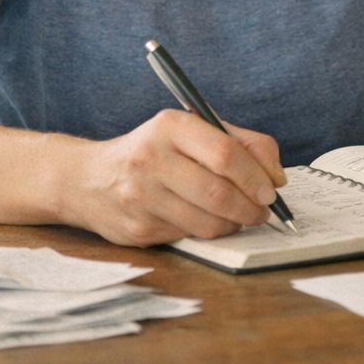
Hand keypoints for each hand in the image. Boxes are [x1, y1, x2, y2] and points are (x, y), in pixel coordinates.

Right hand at [60, 110, 286, 246]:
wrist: (87, 179)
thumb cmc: (154, 151)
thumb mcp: (193, 131)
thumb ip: (242, 143)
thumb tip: (277, 177)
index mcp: (170, 126)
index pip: (225, 153)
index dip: (256, 176)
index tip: (272, 189)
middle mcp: (150, 159)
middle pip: (218, 192)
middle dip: (252, 207)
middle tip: (263, 210)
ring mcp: (140, 197)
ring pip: (207, 222)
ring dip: (234, 224)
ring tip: (240, 216)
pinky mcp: (136, 229)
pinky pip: (189, 237)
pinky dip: (208, 232)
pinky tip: (206, 220)